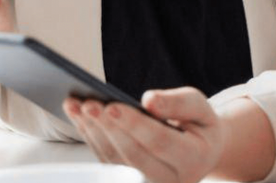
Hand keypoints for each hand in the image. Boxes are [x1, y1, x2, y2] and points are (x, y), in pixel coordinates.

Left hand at [66, 88, 223, 182]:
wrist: (199, 152)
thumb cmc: (197, 125)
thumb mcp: (199, 107)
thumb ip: (179, 103)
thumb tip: (148, 101)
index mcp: (194, 159)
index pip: (160, 142)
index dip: (134, 124)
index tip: (112, 105)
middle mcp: (171, 180)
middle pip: (133, 155)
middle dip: (108, 127)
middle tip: (88, 103)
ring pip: (115, 160)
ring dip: (93, 132)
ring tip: (76, 105)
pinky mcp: (130, 182)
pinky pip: (107, 160)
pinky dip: (91, 136)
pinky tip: (79, 116)